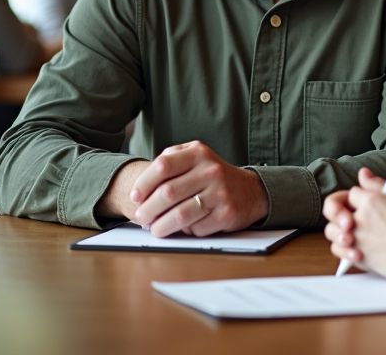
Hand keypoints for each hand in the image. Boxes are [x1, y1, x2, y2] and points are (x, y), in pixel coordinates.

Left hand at [129, 141, 268, 237]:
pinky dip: (186, 231)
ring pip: (180, 215)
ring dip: (161, 226)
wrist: (250, 191)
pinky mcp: (226, 214)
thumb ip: (170, 160)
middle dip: (148, 209)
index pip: (163, 166)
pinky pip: (196, 228)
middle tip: (141, 217)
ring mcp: (221, 193)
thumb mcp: (195, 156)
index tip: (135, 197)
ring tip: (155, 228)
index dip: (143, 184)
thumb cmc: (213, 176)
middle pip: (168, 193)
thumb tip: (140, 189)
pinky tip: (184, 227)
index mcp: (199, 153)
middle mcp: (211, 171)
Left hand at [324, 168, 385, 283]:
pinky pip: (338, 250)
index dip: (360, 195)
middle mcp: (359, 220)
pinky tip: (354, 245)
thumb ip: (379, 184)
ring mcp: (357, 240)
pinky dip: (342, 247)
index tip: (368, 198)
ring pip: (332, 230)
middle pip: (335, 209)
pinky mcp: (358, 258)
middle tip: (351, 213)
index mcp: (371, 201)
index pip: (353, 192)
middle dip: (340, 210)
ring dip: (339, 228)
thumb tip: (363, 174)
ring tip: (352, 230)